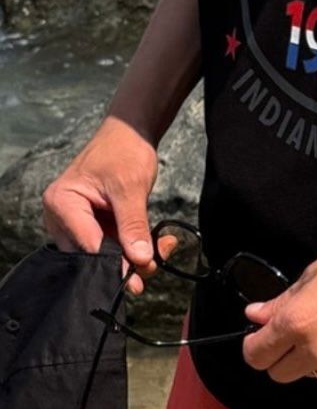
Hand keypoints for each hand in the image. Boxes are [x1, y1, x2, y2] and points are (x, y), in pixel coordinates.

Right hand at [41, 114, 160, 294]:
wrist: (129, 133)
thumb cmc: (124, 151)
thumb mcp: (130, 188)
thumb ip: (133, 225)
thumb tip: (141, 260)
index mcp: (62, 203)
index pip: (86, 245)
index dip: (113, 262)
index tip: (139, 275)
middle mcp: (62, 217)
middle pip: (92, 256)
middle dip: (126, 262)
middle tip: (155, 263)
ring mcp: (77, 222)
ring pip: (105, 255)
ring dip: (135, 256)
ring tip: (163, 247)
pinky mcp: (93, 225)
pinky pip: (112, 246)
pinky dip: (135, 246)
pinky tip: (158, 242)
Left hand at [240, 208, 316, 382]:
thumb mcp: (316, 274)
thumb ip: (282, 301)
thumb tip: (257, 315)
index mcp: (298, 323)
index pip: (256, 356)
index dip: (254, 345)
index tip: (260, 335)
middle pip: (278, 375)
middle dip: (279, 357)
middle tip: (291, 334)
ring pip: (310, 375)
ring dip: (309, 360)